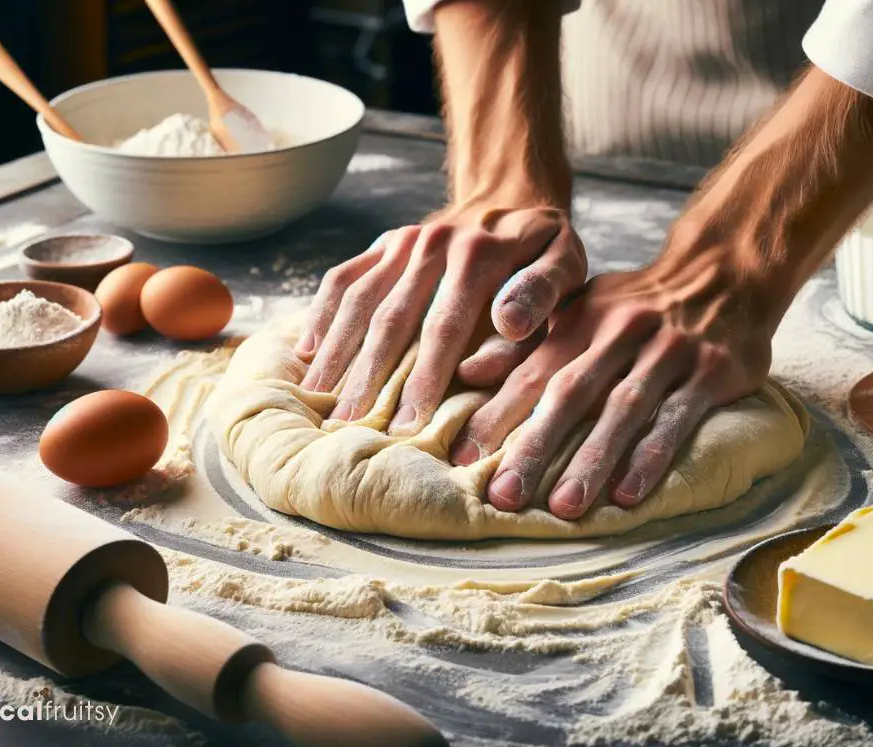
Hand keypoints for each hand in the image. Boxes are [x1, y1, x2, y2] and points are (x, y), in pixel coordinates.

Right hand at [294, 202, 586, 433]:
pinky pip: (342, 278)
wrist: (511, 194)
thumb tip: (509, 324)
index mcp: (479, 254)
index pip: (444, 325)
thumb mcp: (566, 263)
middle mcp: (432, 243)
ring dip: (335, 351)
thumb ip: (542, 294)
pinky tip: (306, 354)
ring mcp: (401, 242)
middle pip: (391, 317)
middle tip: (349, 425)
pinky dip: (320, 315)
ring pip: (358, 300)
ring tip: (317, 398)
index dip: (424, 378)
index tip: (409, 425)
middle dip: (369, 375)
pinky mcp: (381, 244)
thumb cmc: (544, 248)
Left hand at [449, 238, 781, 519]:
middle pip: (571, 393)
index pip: (531, 372)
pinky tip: (628, 495)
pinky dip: (651, 456)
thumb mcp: (579, 311)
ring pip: (623, 409)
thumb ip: (525, 345)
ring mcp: (669, 351)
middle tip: (504, 496)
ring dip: (592, 459)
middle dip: (535, 446)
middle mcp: (620, 332)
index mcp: (580, 320)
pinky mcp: (712, 371)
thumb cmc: (635, 306)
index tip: (462, 459)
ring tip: (564, 508)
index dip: (496, 415)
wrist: (723, 272)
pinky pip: (678, 418)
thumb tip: (466, 374)